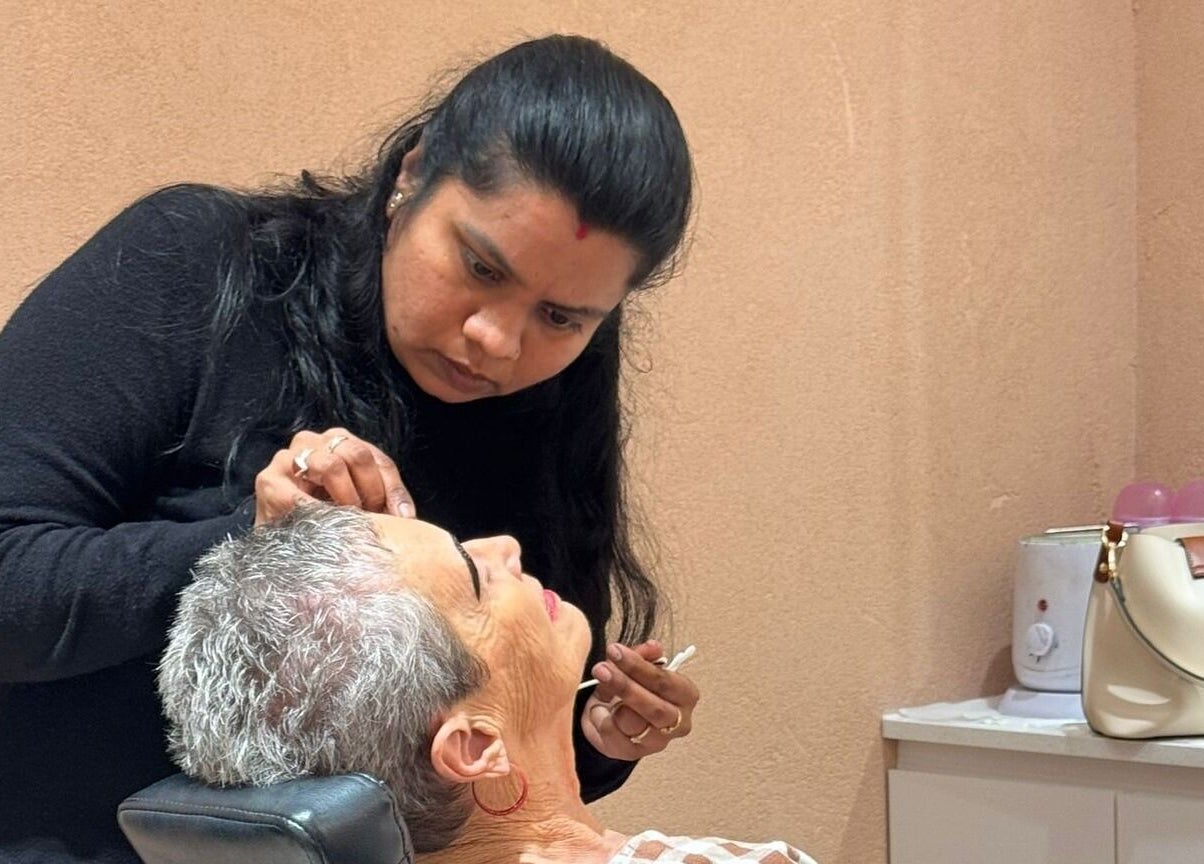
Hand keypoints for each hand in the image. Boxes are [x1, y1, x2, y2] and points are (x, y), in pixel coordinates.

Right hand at [253, 428, 414, 525]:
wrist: (279, 543)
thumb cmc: (323, 519)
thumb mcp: (358, 505)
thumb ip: (382, 503)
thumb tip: (406, 518)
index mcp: (342, 443)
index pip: (378, 460)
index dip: (393, 489)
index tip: (403, 518)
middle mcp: (316, 441)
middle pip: (358, 454)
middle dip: (370, 490)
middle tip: (371, 518)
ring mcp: (290, 456)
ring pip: (331, 465)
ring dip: (346, 498)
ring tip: (348, 520)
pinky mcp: (270, 479)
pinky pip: (301, 494)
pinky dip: (317, 513)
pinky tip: (323, 527)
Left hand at [580, 640, 698, 760]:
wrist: (612, 712)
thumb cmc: (632, 685)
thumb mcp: (635, 665)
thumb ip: (643, 654)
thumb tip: (654, 647)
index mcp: (685, 694)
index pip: (665, 681)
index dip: (638, 666)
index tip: (615, 651)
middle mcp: (678, 722)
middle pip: (654, 708)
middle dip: (625, 686)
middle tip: (601, 669)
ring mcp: (657, 741)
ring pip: (633, 723)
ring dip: (610, 703)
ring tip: (600, 692)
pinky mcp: (633, 753)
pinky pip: (612, 735)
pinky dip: (600, 718)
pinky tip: (599, 709)